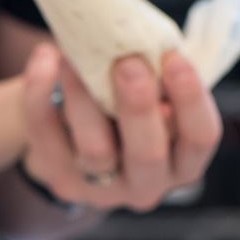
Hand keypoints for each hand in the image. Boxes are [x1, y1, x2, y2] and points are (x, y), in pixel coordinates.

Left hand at [20, 44, 221, 210]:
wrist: (67, 131)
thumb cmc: (124, 105)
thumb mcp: (152, 98)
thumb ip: (158, 86)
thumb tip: (147, 52)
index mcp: (182, 164)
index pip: (199, 138)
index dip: (191, 99)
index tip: (174, 58)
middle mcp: (145, 185)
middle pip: (147, 154)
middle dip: (138, 107)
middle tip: (127, 63)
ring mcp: (98, 188)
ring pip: (93, 149)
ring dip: (83, 98)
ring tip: (72, 57)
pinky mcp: (56, 177)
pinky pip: (44, 134)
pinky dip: (39, 93)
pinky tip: (45, 58)